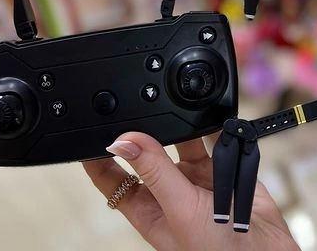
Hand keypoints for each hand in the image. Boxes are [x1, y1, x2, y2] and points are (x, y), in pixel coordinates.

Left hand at [84, 133, 298, 250]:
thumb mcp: (179, 210)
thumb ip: (155, 172)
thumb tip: (124, 142)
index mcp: (149, 209)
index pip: (113, 179)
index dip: (100, 156)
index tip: (91, 131)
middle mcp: (171, 192)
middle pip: (148, 153)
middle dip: (146, 132)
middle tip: (140, 106)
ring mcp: (198, 180)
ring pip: (182, 142)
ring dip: (183, 129)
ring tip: (182, 117)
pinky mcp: (224, 168)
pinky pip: (215, 140)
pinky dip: (216, 130)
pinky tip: (214, 125)